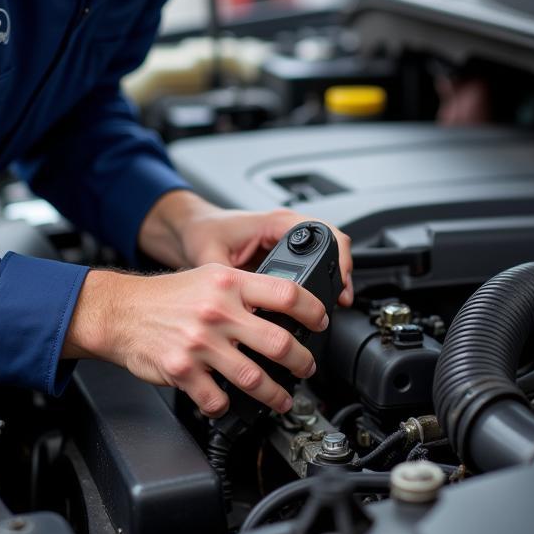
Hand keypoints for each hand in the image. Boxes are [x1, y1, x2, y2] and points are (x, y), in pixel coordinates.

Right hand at [62, 263, 329, 415]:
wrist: (121, 312)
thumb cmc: (167, 297)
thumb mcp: (210, 277)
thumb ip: (244, 290)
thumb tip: (282, 307)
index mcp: (228, 283)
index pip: (286, 293)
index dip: (312, 310)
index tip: (321, 321)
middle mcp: (218, 312)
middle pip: (278, 342)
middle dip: (302, 361)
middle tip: (307, 367)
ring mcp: (200, 344)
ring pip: (254, 378)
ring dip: (275, 395)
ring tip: (282, 399)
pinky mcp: (183, 371)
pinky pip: (216, 399)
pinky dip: (226, 407)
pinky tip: (230, 405)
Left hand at [138, 190, 353, 306]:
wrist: (191, 229)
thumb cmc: (201, 233)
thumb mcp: (210, 258)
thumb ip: (227, 284)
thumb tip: (241, 311)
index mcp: (274, 222)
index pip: (322, 232)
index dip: (338, 259)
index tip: (340, 285)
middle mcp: (285, 227)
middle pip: (332, 242)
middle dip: (342, 271)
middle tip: (342, 299)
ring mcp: (286, 239)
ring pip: (326, 252)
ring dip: (334, 275)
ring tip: (336, 303)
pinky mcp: (283, 251)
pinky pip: (313, 261)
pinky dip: (321, 279)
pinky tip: (317, 301)